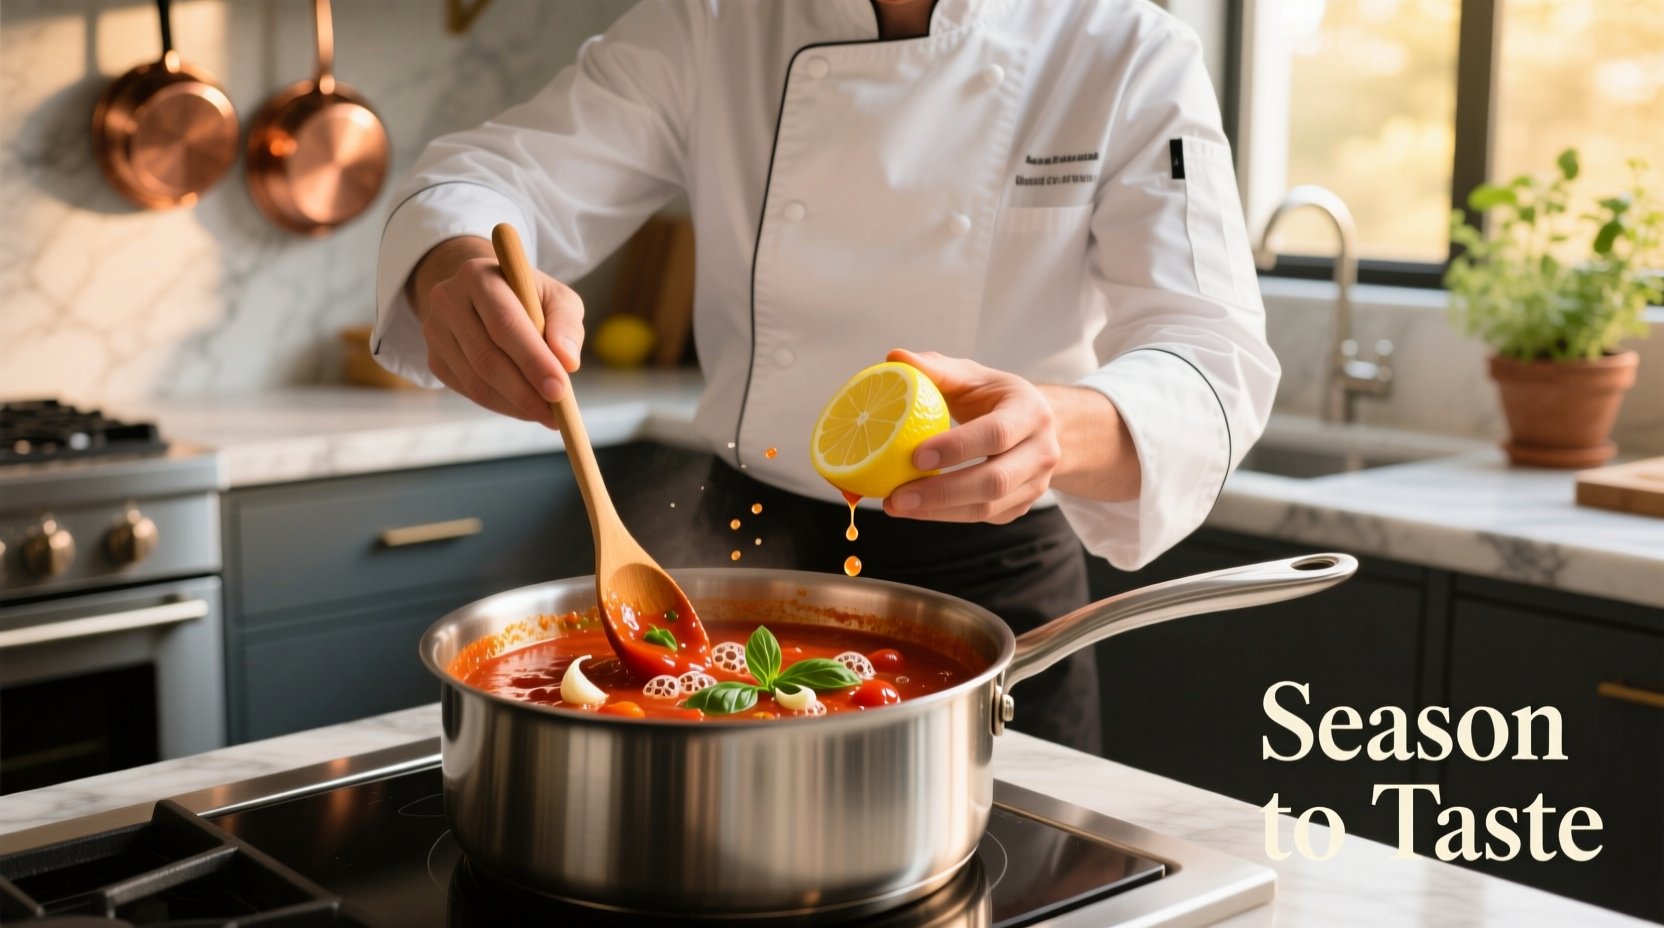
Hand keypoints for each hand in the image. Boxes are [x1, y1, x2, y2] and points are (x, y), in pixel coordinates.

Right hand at [407, 236, 584, 427]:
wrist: (484, 295)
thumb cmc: (528, 297)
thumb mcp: (556, 297)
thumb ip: (566, 325)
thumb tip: (568, 363)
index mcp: (479, 276)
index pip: (505, 324)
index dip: (533, 360)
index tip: (560, 390)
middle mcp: (448, 300)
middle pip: (486, 358)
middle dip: (525, 392)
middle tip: (557, 414)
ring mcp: (435, 331)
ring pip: (476, 381)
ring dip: (515, 405)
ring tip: (548, 414)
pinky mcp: (435, 359)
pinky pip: (469, 391)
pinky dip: (502, 405)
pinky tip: (525, 407)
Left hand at [881, 349, 1062, 523]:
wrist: (1038, 425)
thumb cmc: (996, 397)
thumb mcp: (973, 377)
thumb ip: (936, 368)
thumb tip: (894, 357)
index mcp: (1032, 413)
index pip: (997, 434)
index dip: (957, 448)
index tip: (915, 456)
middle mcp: (1042, 452)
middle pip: (994, 481)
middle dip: (942, 492)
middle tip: (897, 496)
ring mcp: (1036, 484)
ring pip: (988, 508)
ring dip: (939, 512)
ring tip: (897, 505)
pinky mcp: (1021, 506)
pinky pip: (984, 517)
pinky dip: (947, 516)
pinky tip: (916, 508)